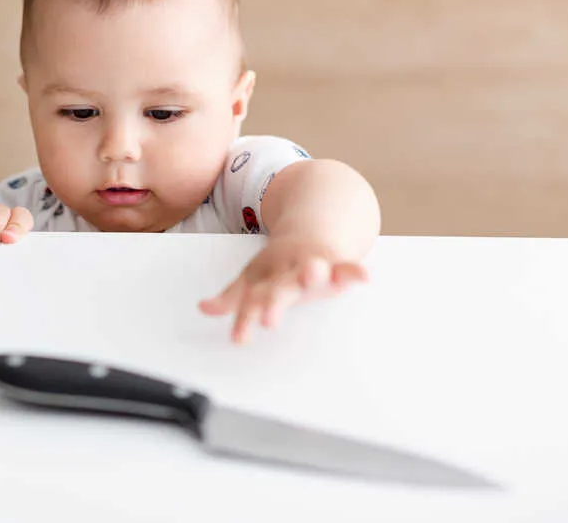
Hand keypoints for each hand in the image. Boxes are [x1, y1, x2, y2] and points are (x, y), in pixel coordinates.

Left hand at [198, 235, 367, 343]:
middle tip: (268, 319)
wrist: (310, 228)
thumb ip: (232, 297)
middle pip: (281, 288)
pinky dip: (355, 271)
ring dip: (312, 272)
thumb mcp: (254, 277)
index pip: (253, 300)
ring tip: (312, 277)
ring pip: (313, 269)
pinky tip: (365, 277)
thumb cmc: (281, 262)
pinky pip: (348, 267)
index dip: (245, 319)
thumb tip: (203, 309)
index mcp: (267, 276)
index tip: (240, 340)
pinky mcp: (338, 264)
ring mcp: (314, 265)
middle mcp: (289, 271)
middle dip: (275, 302)